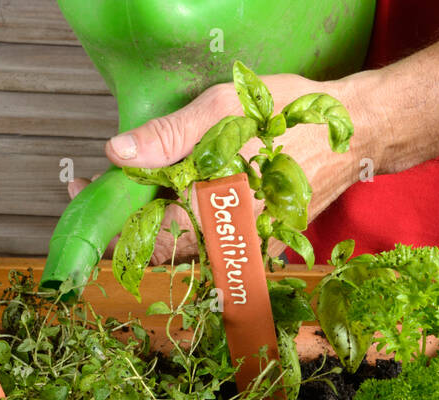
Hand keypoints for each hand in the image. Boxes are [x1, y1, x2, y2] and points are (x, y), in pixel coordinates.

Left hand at [67, 73, 376, 262]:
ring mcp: (245, 247)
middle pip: (158, 246)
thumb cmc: (295, 119)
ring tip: (129, 193)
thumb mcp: (226, 111)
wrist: (357, 132)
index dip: (107, 213)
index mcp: (216, 212)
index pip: (143, 229)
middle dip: (124, 220)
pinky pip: (209, 245)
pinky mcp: (258, 245)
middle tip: (96, 191)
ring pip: (181, 248)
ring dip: (150, 225)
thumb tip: (119, 153)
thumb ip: (171, 136)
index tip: (81, 192)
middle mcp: (230, 240)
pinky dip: (183, 227)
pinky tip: (174, 198)